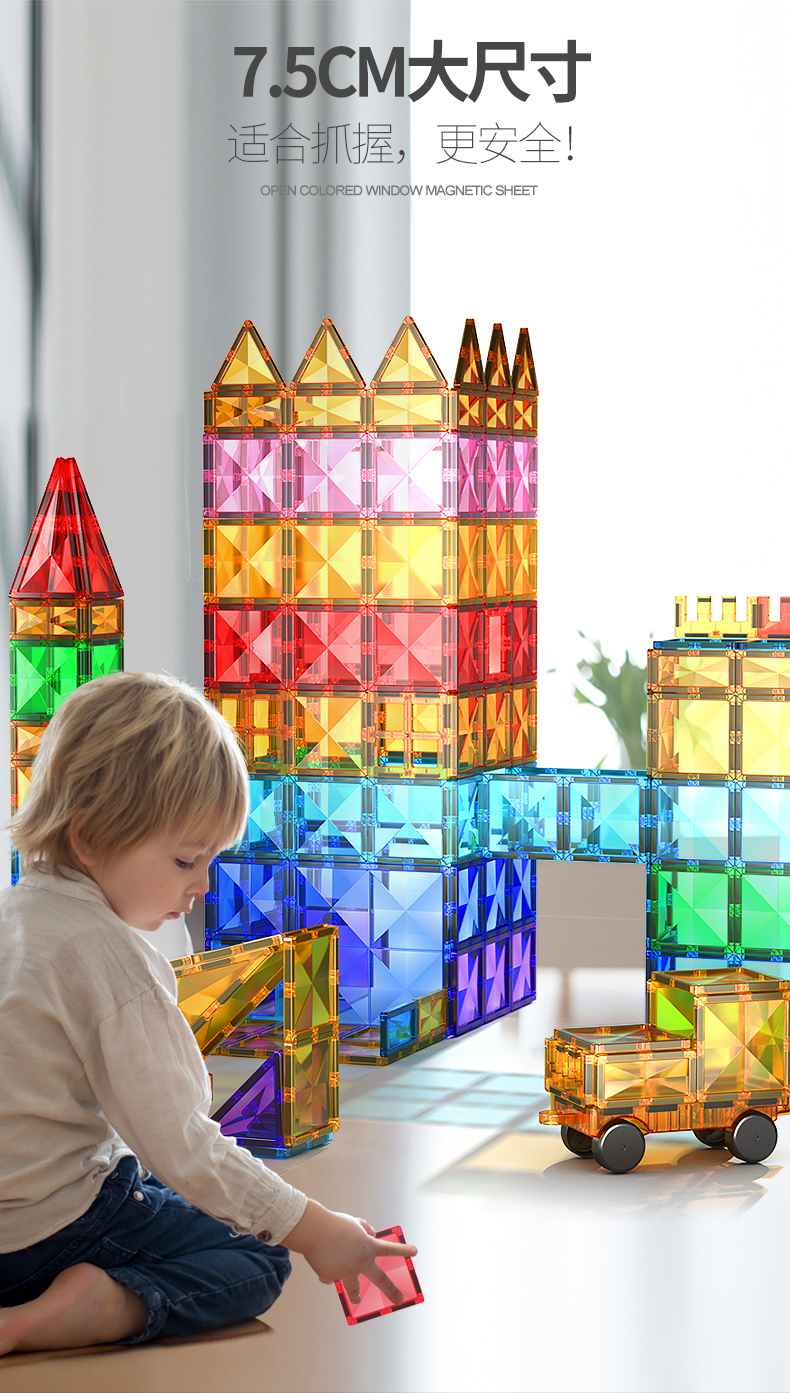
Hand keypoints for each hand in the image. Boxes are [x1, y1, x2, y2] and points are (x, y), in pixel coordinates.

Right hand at [281, 1200, 417, 1305]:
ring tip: (358, 1298)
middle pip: (380, 1281)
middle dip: (391, 1291)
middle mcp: (360, 1262)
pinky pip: (331, 1276)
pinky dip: (329, 1271)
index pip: (390, 1249)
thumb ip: (365, 1229)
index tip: (415, 1251)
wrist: (314, 1231)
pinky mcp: (332, 1277)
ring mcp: (347, 1272)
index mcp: (368, 1246)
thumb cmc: (334, 1225)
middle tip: (399, 1300)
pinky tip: (323, 1262)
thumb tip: (372, 1234)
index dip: (403, 1250)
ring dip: (356, 1295)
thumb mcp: (354, 1223)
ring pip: (353, 1288)